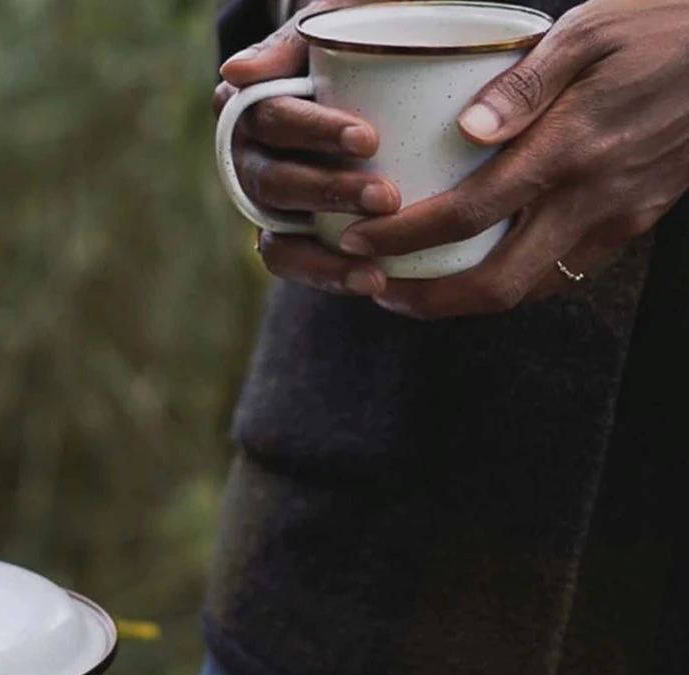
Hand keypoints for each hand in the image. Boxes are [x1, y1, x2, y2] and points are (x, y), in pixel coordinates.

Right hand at [217, 2, 398, 296]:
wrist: (377, 75)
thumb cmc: (358, 39)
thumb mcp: (336, 19)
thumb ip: (293, 40)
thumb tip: (233, 72)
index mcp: (250, 102)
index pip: (273, 118)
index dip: (314, 132)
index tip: (368, 139)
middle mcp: (247, 157)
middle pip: (275, 181)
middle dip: (329, 192)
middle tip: (387, 198)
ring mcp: (266, 204)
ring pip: (278, 235)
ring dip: (326, 254)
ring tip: (376, 268)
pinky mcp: (287, 237)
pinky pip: (293, 263)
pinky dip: (329, 276)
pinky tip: (373, 281)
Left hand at [344, 0, 688, 319]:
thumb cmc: (666, 27)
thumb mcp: (591, 29)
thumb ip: (525, 83)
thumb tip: (465, 131)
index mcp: (569, 149)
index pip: (467, 214)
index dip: (404, 238)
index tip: (360, 239)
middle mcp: (589, 200)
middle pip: (493, 284)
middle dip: (426, 301)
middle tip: (377, 290)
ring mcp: (613, 222)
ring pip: (525, 291)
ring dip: (462, 303)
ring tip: (414, 290)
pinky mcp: (628, 228)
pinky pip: (557, 277)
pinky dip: (507, 285)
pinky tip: (475, 270)